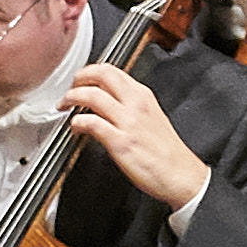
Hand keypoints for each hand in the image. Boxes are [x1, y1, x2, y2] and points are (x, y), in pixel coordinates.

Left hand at [53, 61, 212, 222]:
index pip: (112, 70)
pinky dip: (77, 122)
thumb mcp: (153, 117)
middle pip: (101, 74)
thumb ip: (131, 105)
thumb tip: (109, 100)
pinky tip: (74, 127)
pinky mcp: (120, 142)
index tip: (80, 80)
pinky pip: (91, 123)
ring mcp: (128, 122)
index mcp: (143, 96)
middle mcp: (136, 104)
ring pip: (92, 95)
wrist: (182, 176)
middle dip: (78, 78)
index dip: (90, 72)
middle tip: (69, 89)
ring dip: (71, 97)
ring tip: (65, 105)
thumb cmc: (167, 153)